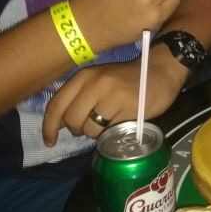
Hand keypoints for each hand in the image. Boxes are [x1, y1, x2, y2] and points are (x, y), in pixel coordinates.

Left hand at [42, 46, 186, 145]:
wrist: (161, 70)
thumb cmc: (127, 78)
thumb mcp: (99, 80)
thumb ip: (79, 97)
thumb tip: (60, 125)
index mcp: (84, 76)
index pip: (57, 105)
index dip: (49, 127)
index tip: (50, 141)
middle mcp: (95, 84)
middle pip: (72, 120)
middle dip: (78, 130)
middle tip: (90, 128)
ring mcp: (112, 97)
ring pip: (90, 129)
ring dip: (96, 134)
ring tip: (108, 124)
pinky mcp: (129, 110)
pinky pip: (110, 132)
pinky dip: (112, 135)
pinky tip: (120, 125)